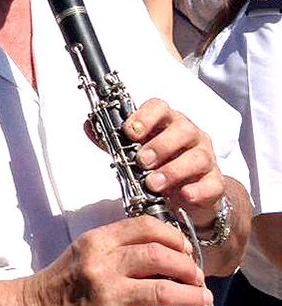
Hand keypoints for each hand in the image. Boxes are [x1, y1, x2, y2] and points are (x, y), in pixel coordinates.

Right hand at [22, 214, 213, 305]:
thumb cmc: (61, 285)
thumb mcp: (85, 255)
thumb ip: (119, 252)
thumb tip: (165, 259)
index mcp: (98, 242)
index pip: (146, 228)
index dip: (175, 237)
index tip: (186, 250)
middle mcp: (104, 265)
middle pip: (161, 256)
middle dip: (189, 267)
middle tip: (197, 278)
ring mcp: (109, 296)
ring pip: (164, 290)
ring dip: (192, 296)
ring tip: (203, 300)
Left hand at [122, 97, 224, 225]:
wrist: (188, 197)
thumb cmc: (159, 167)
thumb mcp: (133, 152)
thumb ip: (112, 139)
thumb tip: (89, 125)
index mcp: (168, 123)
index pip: (160, 107)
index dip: (145, 116)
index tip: (130, 131)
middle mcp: (190, 136)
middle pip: (182, 130)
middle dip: (160, 145)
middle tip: (141, 162)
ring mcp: (206, 159)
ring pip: (198, 157)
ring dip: (173, 170)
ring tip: (153, 184)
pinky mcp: (216, 183)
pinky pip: (213, 184)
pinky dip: (198, 189)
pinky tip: (184, 195)